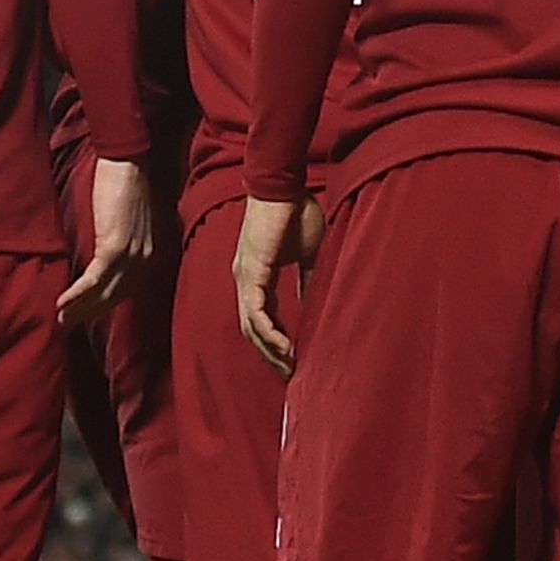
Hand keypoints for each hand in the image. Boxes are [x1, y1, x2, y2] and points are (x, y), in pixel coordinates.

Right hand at [61, 154, 159, 322]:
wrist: (126, 162)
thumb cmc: (123, 184)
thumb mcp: (125, 219)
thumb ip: (119, 240)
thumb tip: (101, 255)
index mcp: (148, 253)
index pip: (125, 290)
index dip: (103, 305)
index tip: (83, 315)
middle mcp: (144, 259)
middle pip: (115, 296)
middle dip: (89, 313)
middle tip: (67, 324)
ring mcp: (131, 255)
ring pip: (104, 292)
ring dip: (80, 308)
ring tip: (61, 318)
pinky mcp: (114, 247)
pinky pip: (94, 279)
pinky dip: (77, 294)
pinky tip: (62, 302)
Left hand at [230, 196, 304, 372]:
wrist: (285, 184)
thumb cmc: (296, 211)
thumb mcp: (307, 254)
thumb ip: (307, 281)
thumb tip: (315, 305)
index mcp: (255, 276)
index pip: (261, 319)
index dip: (276, 342)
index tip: (294, 361)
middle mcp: (244, 279)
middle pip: (252, 330)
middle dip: (272, 356)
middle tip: (292, 376)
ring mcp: (244, 277)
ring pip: (251, 327)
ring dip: (271, 351)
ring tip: (291, 369)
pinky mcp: (251, 272)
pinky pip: (256, 313)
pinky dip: (270, 333)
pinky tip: (286, 348)